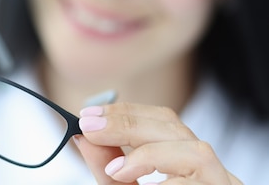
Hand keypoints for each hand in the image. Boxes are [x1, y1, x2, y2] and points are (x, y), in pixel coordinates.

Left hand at [74, 103, 242, 183]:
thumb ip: (106, 170)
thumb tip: (82, 138)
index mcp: (185, 165)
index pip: (164, 123)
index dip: (127, 113)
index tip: (88, 115)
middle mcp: (208, 174)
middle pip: (177, 130)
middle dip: (129, 124)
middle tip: (89, 127)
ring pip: (197, 154)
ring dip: (150, 153)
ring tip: (116, 169)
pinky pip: (201, 183)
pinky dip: (166, 178)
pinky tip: (137, 181)